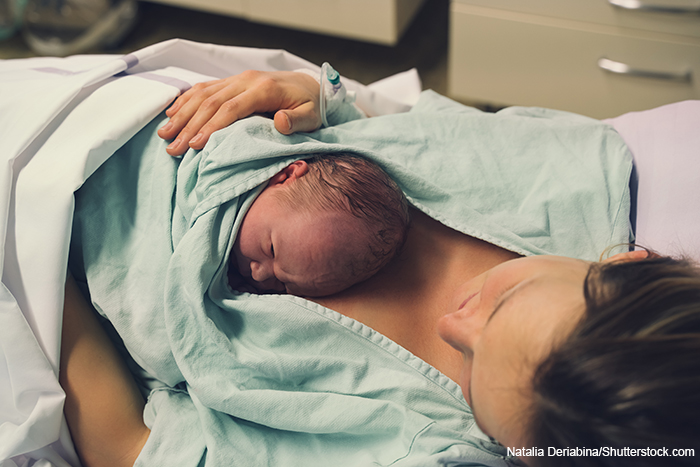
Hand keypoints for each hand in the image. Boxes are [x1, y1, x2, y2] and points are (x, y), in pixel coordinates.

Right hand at [158, 70, 321, 155]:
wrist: (310, 85)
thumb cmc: (311, 106)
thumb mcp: (312, 116)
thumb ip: (297, 120)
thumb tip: (281, 122)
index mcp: (264, 89)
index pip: (231, 109)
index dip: (211, 127)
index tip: (195, 145)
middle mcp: (246, 80)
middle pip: (211, 102)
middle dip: (189, 126)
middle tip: (173, 148)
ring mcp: (237, 78)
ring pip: (203, 94)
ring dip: (182, 114)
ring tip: (165, 134)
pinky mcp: (232, 81)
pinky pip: (204, 87)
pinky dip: (186, 100)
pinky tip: (172, 113)